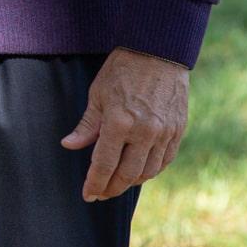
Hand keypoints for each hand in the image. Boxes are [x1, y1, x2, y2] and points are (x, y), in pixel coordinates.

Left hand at [61, 47, 190, 200]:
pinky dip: (150, 170)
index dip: (94, 183)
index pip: (104, 164)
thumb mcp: (98, 93)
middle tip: (100, 194)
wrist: (159, 52)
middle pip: (126, 175)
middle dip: (111, 188)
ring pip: (147, 172)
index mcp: (119, 122)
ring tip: (117, 183)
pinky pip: (164, 161)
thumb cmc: (123, 69)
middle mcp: (144, 132)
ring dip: (131, 182)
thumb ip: (87, 125)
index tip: (87, 194)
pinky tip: (139, 171)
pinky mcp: (178, 131)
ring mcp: (164, 133)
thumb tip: (68, 145)